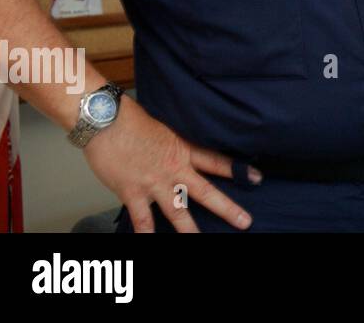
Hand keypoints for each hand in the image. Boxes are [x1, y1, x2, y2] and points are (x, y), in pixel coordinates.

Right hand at [82, 95, 257, 231]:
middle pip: (206, 191)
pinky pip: (142, 219)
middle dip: (227, 208)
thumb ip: (175, 143)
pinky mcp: (132, 192)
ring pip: (178, 211)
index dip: (237, 170)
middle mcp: (173, 169)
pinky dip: (145, 234)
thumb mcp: (164, 128)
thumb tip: (179, 150)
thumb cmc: (131, 120)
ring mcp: (154, 183)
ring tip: (200, 241)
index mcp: (183, 150)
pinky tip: (150, 243)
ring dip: (190, 229)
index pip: (216, 161)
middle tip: (245, 222)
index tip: (257, 178)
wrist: (106, 120)